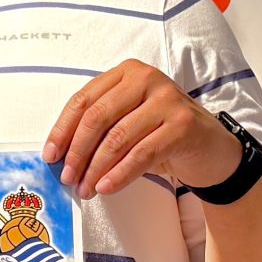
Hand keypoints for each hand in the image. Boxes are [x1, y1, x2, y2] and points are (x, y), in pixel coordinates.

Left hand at [43, 59, 240, 197]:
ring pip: (118, 138)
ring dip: (96, 168)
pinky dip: (120, 174)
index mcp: (127, 73)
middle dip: (77, 152)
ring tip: (86, 189)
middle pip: (97, 117)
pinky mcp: (182, 126)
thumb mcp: (129, 122)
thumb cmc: (162, 135)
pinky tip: (106, 187)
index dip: (62, 130)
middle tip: (67, 178)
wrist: (211, 148)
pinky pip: (141, 154)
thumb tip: (61, 156)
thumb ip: (100, 129)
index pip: (84, 100)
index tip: (50, 156)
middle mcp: (147, 79)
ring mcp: (167, 100)